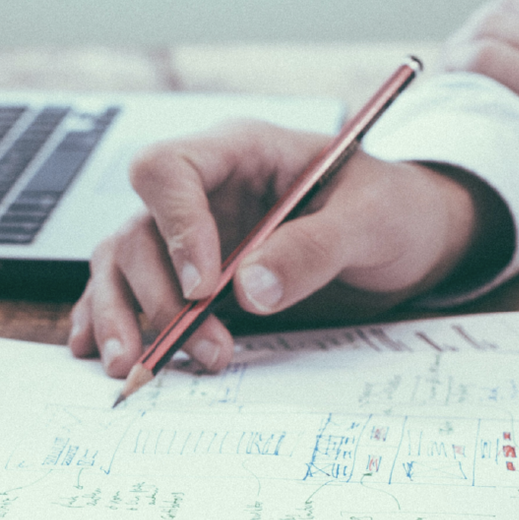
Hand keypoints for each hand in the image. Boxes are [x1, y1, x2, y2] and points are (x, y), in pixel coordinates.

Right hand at [69, 121, 502, 374]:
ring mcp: (193, 233)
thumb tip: (251, 291)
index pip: (170, 170)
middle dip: (160, 295)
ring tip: (136, 368)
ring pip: (124, 263)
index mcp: (242, 151)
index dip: (176, 226)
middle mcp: (205, 190)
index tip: (206, 286)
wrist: (411, 238)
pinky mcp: (193, 274)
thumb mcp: (371, 220)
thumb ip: (314, 249)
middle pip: (139, 229)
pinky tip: (107, 353)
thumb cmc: (393, 209)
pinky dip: (114, 321)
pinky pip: (133, 291)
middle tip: (203, 347)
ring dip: (125, 316)